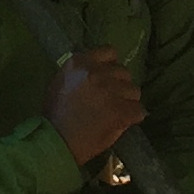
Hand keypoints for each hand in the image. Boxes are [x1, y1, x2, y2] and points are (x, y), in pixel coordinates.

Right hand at [46, 46, 146, 163]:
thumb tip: (99, 70)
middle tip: (111, 100)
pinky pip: (139, 110)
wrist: (55, 142)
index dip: (111, 66)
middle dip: (120, 86)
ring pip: (134, 91)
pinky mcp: (121, 110)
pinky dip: (133, 117)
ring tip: (115, 113)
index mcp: (80, 62)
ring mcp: (111, 91)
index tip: (109, 78)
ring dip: (128, 101)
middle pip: (124, 72)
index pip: (109, 52)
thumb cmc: (54, 116)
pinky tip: (122, 123)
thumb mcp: (60, 83)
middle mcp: (97, 72)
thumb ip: (80, 73)